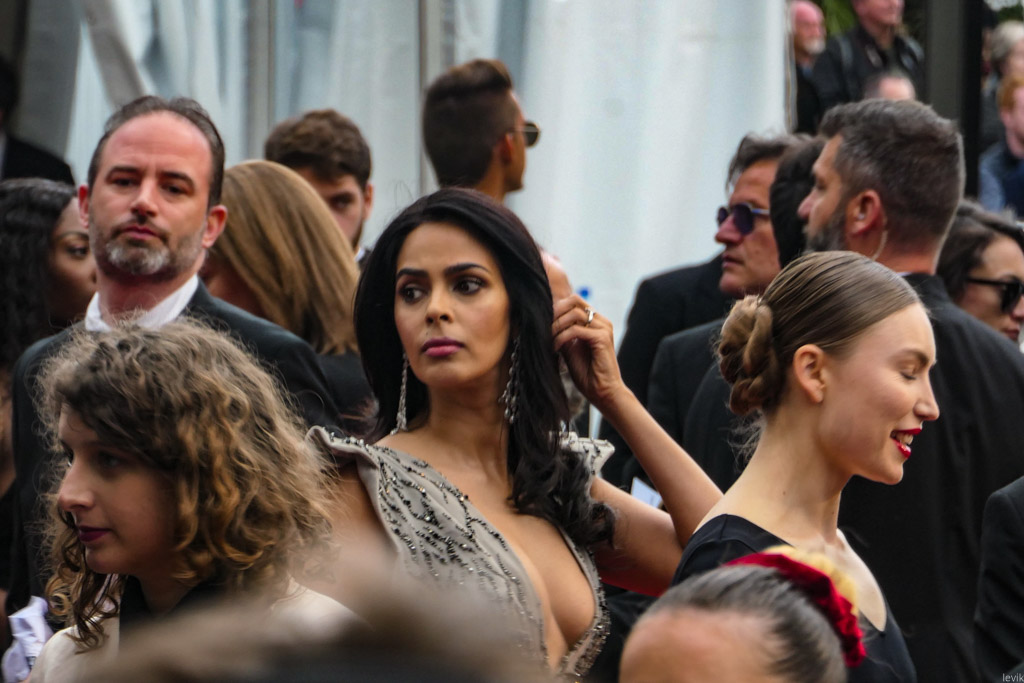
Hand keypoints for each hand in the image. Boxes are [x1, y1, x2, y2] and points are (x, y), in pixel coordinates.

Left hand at [552, 295, 624, 409]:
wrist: (602, 392)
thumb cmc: (587, 374)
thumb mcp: (569, 348)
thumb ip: (562, 333)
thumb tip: (545, 321)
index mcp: (595, 321)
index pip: (573, 301)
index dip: (556, 308)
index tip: (542, 322)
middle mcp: (601, 321)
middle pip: (574, 300)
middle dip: (555, 312)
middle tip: (543, 327)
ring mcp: (604, 328)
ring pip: (574, 314)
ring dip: (556, 326)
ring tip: (548, 340)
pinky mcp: (603, 338)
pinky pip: (576, 330)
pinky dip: (561, 337)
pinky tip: (555, 348)